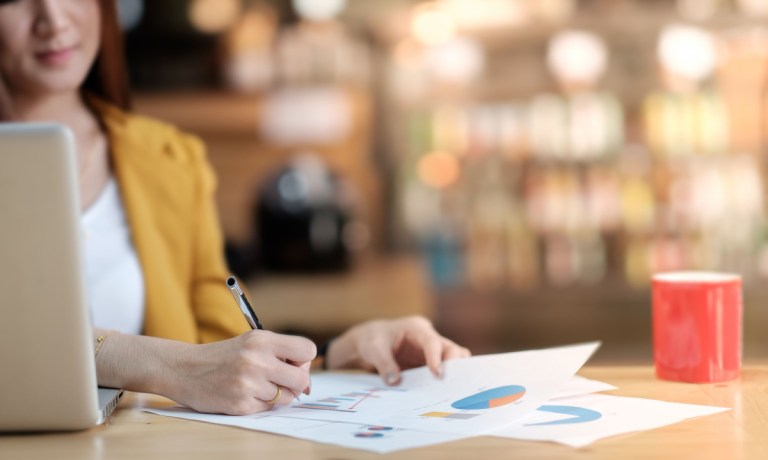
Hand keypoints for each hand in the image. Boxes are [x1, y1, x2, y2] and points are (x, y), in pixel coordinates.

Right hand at [167, 330, 315, 414]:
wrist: (185, 369)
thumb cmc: (224, 356)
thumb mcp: (252, 342)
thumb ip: (281, 353)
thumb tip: (308, 380)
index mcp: (262, 339)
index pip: (308, 350)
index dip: (304, 360)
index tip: (293, 364)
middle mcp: (257, 360)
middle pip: (302, 379)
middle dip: (296, 383)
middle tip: (281, 381)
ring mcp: (248, 383)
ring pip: (287, 398)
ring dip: (278, 396)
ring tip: (259, 386)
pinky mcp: (240, 404)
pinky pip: (267, 409)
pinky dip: (260, 404)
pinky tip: (245, 394)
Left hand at [325, 316, 469, 384]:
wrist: (367, 343)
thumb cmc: (371, 340)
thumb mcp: (373, 349)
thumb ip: (384, 364)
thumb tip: (395, 382)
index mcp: (416, 328)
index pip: (432, 341)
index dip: (436, 357)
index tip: (437, 374)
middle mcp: (428, 339)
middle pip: (451, 349)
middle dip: (455, 365)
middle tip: (452, 384)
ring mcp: (430, 353)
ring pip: (452, 361)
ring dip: (452, 375)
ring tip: (450, 393)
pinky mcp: (428, 366)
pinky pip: (441, 373)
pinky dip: (443, 383)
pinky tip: (441, 397)